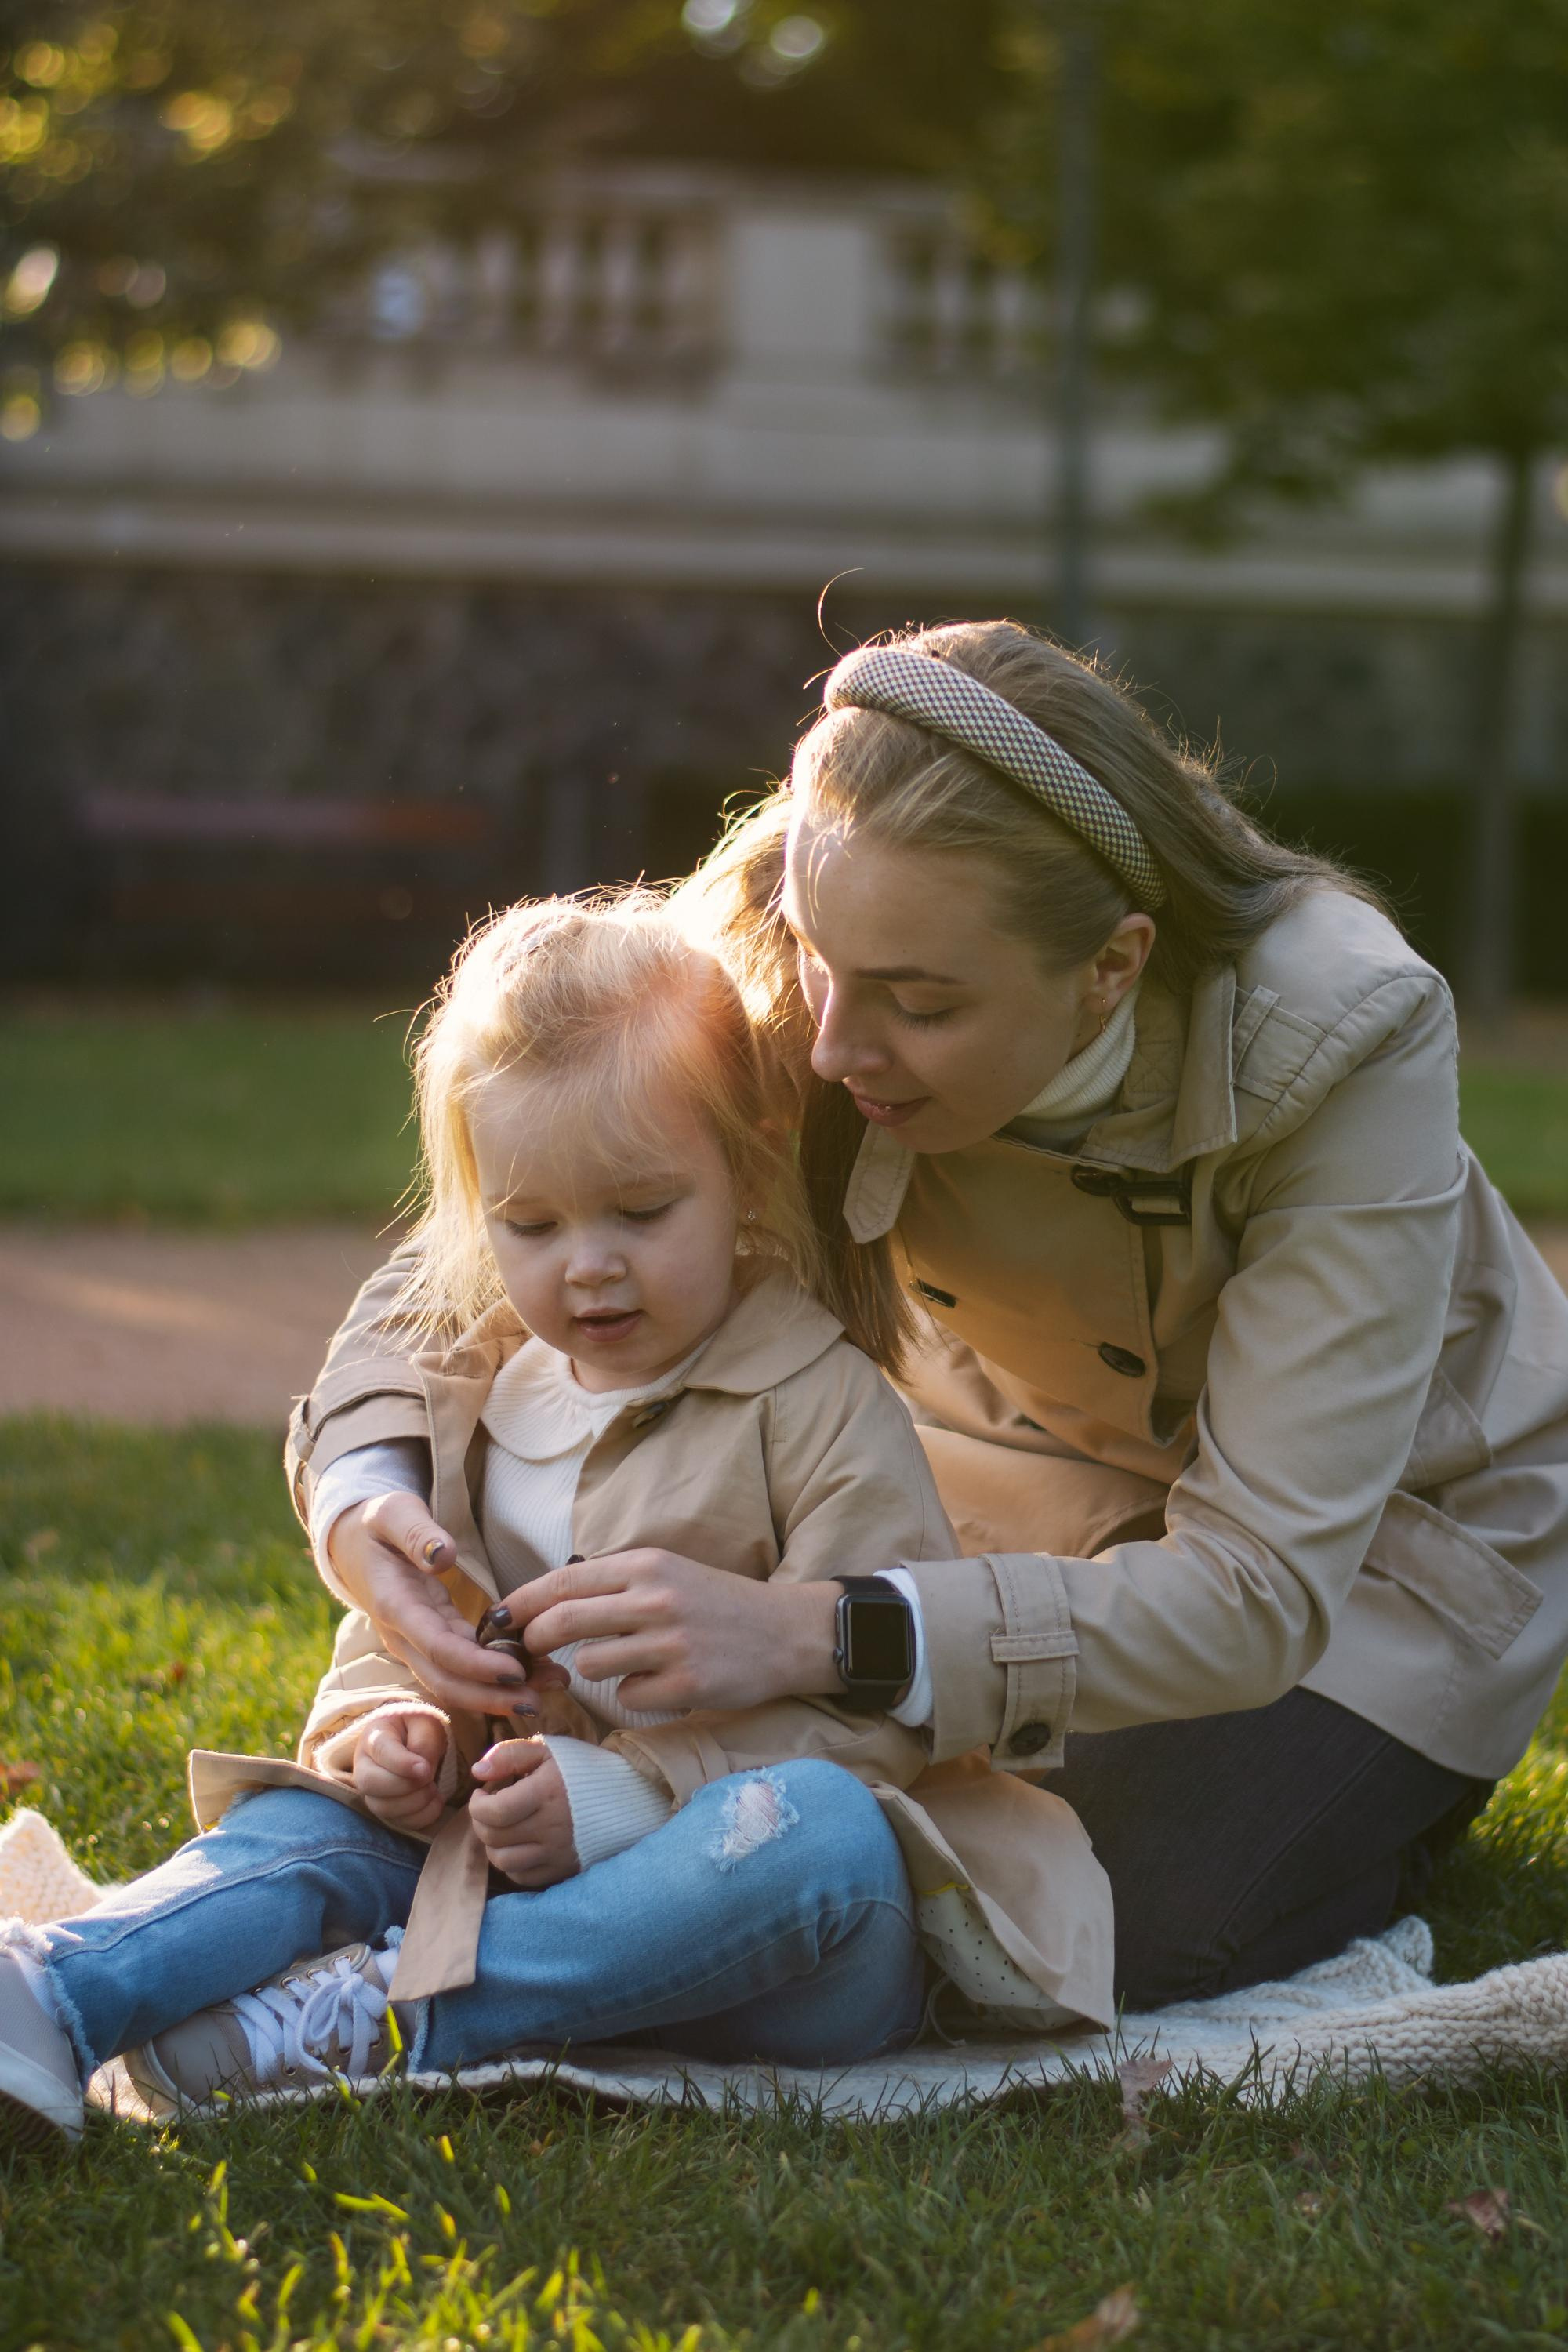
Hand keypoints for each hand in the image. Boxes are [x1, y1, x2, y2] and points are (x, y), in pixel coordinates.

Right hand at [326, 1492, 568, 1718]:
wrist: (352, 1543)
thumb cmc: (377, 1524)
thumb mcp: (393, 1513)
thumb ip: (417, 1534)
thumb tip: (443, 1555)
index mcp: (395, 1605)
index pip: (436, 1647)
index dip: (475, 1665)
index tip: (515, 1671)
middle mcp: (403, 1635)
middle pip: (445, 1680)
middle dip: (489, 1696)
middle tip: (537, 1703)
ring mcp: (417, 1642)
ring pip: (454, 1681)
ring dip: (496, 1694)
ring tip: (546, 1691)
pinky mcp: (433, 1639)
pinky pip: (462, 1665)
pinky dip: (493, 1675)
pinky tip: (531, 1672)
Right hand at [352, 1710, 449, 1833]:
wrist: (418, 1739)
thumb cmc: (420, 1727)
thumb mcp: (426, 1723)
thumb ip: (424, 1743)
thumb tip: (422, 1772)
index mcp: (374, 1737)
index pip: (380, 1752)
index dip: (402, 1764)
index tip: (425, 1769)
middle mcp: (364, 1766)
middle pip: (369, 1784)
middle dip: (405, 1786)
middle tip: (429, 1777)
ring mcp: (372, 1791)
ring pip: (382, 1809)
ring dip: (415, 1803)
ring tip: (433, 1788)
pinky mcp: (386, 1809)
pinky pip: (398, 1823)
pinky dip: (421, 1817)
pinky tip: (436, 1801)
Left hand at [468, 1738, 578, 1888]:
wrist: (627, 1796)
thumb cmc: (581, 1768)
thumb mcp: (547, 1750)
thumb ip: (509, 1754)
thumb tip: (477, 1772)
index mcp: (546, 1793)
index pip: (495, 1811)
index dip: (478, 1804)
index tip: (483, 1793)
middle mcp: (551, 1827)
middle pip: (494, 1837)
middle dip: (481, 1822)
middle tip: (490, 1808)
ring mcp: (557, 1852)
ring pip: (504, 1862)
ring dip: (494, 1845)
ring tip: (502, 1828)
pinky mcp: (564, 1869)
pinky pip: (523, 1877)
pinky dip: (512, 1864)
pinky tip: (519, 1845)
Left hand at [493, 1549, 842, 1714]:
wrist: (786, 1632)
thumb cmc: (717, 1603)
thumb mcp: (668, 1573)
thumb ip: (614, 1583)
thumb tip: (546, 1600)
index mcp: (646, 1564)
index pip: (562, 1580)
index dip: (520, 1602)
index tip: (497, 1619)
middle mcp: (655, 1598)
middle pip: (563, 1621)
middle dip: (536, 1641)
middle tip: (533, 1651)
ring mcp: (671, 1642)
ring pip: (591, 1664)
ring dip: (592, 1671)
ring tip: (621, 1664)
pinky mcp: (686, 1682)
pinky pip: (627, 1697)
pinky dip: (632, 1695)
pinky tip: (658, 1684)